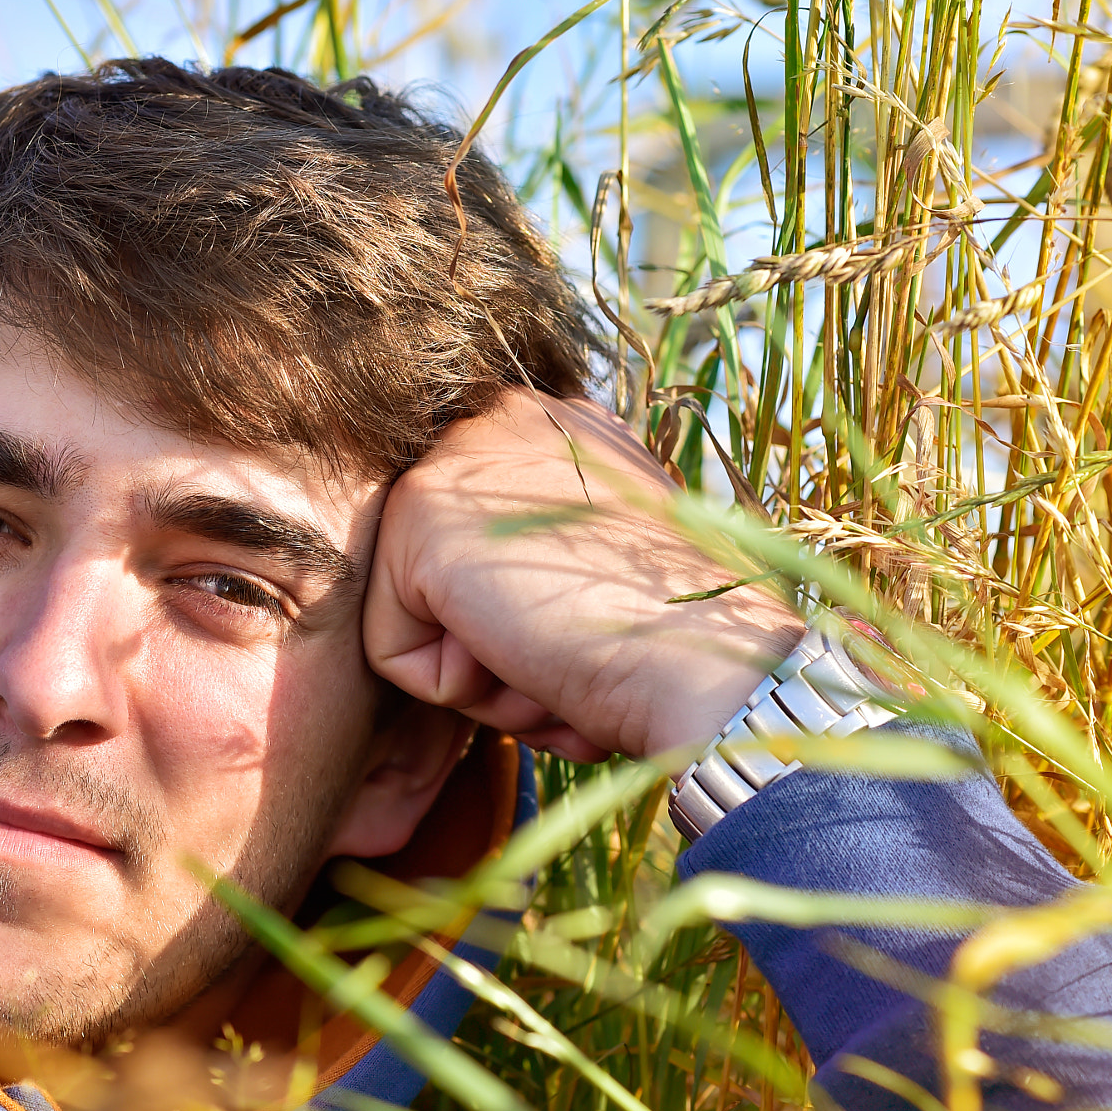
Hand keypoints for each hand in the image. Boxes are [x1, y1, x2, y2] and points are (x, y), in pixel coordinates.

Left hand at [364, 390, 804, 761]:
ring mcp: (456, 458)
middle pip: (438, 580)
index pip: (478, 551)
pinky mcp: (419, 516)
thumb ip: (549, 550)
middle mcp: (501, 419)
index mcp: (555, 428)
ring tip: (562, 659)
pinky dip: (457, 691)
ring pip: (415, 617)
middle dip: (499, 647)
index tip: (598, 622)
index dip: (528, 619)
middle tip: (580, 649)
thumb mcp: (614, 565)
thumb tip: (496, 594)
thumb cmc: (684, 641)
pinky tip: (529, 660)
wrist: (718, 665)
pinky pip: (393, 651)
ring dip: (486, 677)